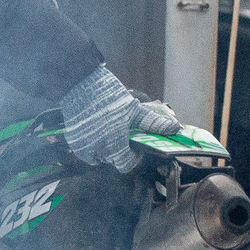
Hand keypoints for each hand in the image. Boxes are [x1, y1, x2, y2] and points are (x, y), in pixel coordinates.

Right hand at [59, 64, 179, 171]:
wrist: (80, 84)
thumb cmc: (109, 96)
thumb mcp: (134, 109)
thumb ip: (153, 123)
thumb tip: (175, 128)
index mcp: (115, 145)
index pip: (125, 165)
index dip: (133, 158)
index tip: (135, 147)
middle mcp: (98, 151)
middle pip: (113, 160)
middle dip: (120, 150)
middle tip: (122, 133)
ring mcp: (83, 147)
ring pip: (98, 157)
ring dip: (105, 149)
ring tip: (108, 130)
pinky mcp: (73, 141)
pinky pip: (85, 151)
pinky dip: (91, 145)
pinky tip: (96, 129)